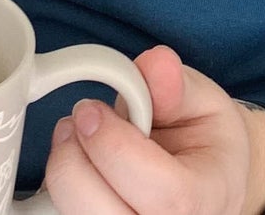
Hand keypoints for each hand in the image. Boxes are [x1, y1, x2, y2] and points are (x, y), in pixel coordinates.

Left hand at [43, 45, 264, 214]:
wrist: (203, 182)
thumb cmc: (204, 142)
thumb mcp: (204, 103)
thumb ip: (177, 85)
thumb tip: (156, 64)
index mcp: (202, 200)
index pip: (160, 192)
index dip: (114, 147)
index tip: (91, 110)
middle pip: (101, 214)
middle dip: (74, 161)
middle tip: (76, 121)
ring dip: (63, 173)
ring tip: (75, 137)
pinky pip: (61, 213)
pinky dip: (59, 187)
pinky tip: (78, 164)